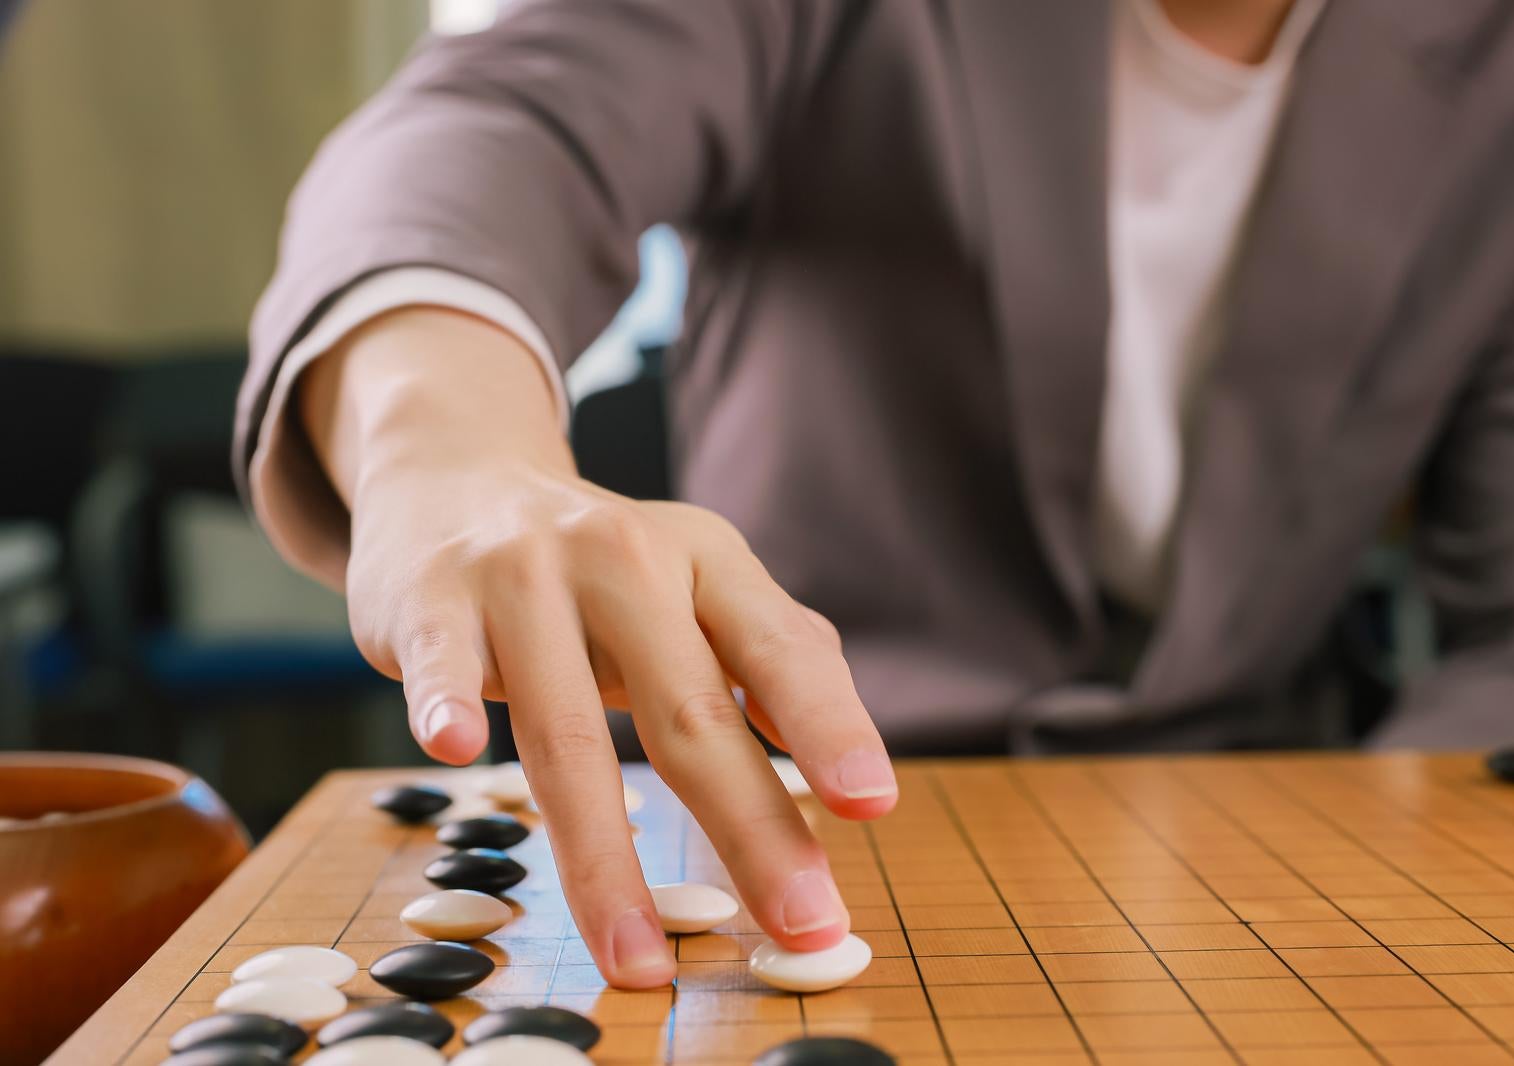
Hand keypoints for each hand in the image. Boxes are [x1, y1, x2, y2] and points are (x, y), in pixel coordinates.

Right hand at [302, 308, 897, 987]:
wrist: (457, 476)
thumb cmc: (599, 563)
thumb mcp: (697, 581)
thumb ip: (773, 657)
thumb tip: (853, 760)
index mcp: (704, 559)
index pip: (779, 646)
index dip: (827, 725)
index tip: (871, 805)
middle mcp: (622, 558)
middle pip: (688, 711)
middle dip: (750, 827)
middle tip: (800, 921)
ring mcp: (522, 578)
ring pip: (568, 733)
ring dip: (603, 857)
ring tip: (638, 956)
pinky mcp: (433, 603)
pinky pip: (443, 666)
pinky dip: (448, 705)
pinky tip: (458, 749)